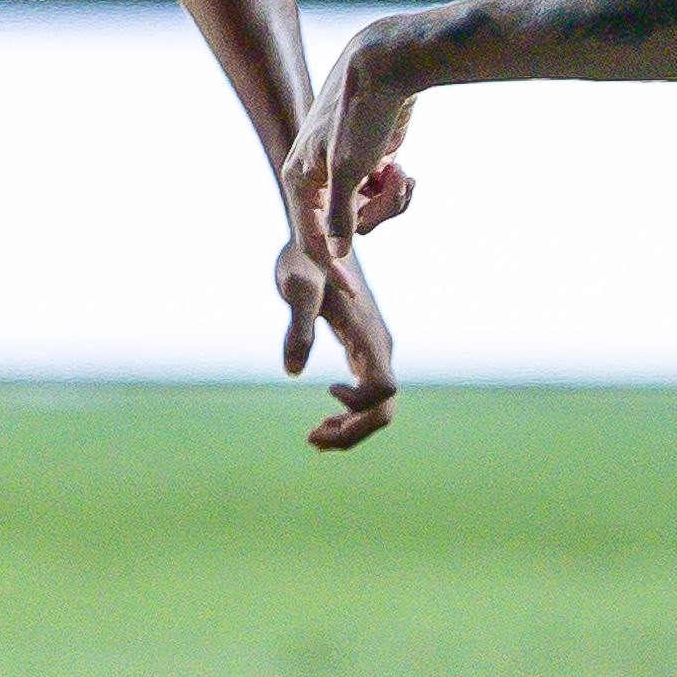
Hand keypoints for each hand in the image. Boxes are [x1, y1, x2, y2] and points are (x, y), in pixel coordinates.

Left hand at [275, 219, 396, 450]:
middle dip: (353, 432)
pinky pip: (370, 396)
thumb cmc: (305, 259)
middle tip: (312, 440)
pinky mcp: (364, 352)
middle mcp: (379, 346)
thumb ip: (297, 327)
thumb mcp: (297, 289)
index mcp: (368, 334)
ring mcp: (374, 351)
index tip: (327, 388)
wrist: (316, 237)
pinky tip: (324, 420)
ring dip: (352, 429)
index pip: (383, 389)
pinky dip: (350, 415)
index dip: (359, 404)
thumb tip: (292, 371)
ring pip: (379, 408)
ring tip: (314, 438)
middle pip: (384, 408)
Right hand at [283, 23, 423, 259]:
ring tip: (402, 173)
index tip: (354, 295)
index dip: (333, 269)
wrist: (386, 67)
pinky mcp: (368, 163)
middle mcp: (317, 177)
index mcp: (300, 178)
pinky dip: (396, 187)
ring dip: (391, 199)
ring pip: (368, 212)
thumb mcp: (351, 169)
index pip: (313, 237)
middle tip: (397, 185)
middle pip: (348, 226)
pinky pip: (381, 195)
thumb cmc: (361, 114)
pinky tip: (404, 168)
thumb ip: (342, 216)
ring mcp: (344, 170)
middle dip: (378, 211)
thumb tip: (336, 255)